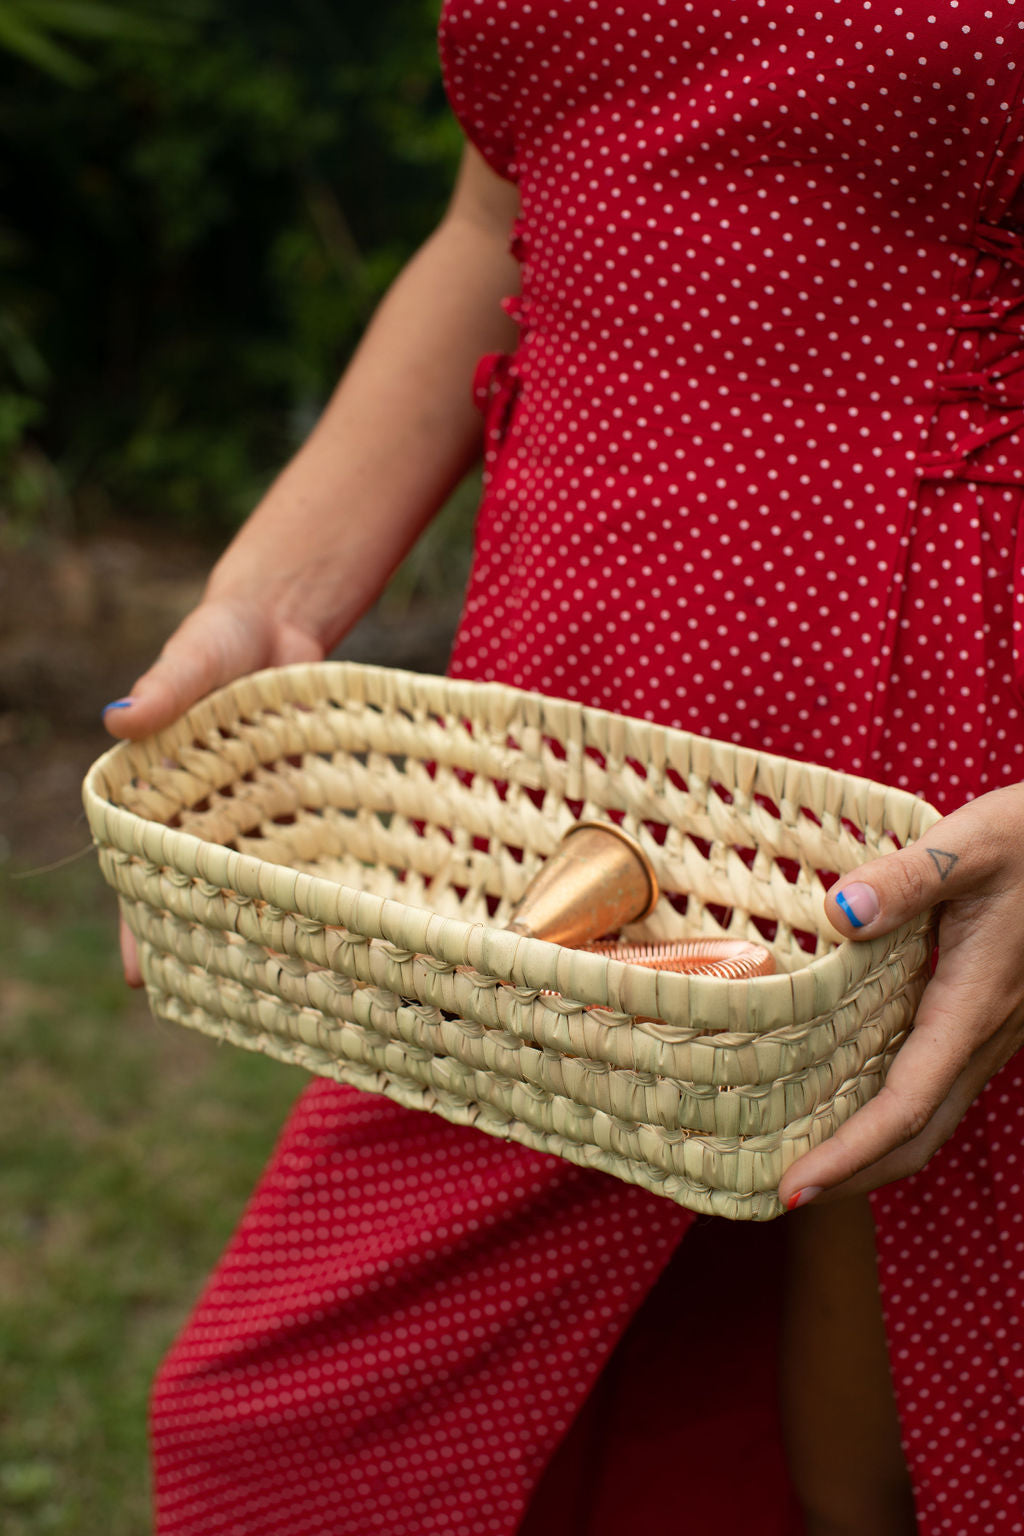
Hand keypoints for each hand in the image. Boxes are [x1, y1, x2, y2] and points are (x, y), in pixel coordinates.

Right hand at [103, 594, 324, 985]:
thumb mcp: (194, 655)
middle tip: (225, 1002)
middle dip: (209, 944)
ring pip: (259, 884)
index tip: (141, 974)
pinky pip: (311, 854)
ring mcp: (260, 818)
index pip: (141, 863)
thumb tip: (119, 718)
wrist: (282, 622)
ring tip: (291, 984)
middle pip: (202, 890)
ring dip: (272, 928)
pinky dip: (320, 887)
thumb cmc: (221, 639)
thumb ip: (165, 687)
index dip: (138, 920)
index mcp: (161, 793)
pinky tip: (343, 927)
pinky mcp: (305, 807)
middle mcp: (209, 817)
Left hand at [778, 784, 1023, 1208]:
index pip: (905, 1104)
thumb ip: (907, 878)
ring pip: (932, 1115)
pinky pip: (937, 1083)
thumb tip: (841, 912)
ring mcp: (990, 1031)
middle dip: (854, 1176)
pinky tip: (846, 1095)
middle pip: (919, 1135)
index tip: (793, 1188)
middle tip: (783, 1195)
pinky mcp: (986, 1016)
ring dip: (872, 1150)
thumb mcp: (969, 845)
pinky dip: (890, 1111)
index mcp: (973, 1005)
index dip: (848, 1154)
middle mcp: (985, 1034)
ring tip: (806, 1159)